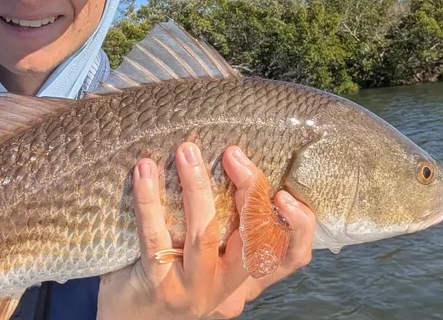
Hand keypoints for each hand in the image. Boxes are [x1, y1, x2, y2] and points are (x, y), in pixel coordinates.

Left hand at [97, 142, 316, 318]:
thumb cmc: (171, 275)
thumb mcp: (211, 258)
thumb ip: (228, 226)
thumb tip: (235, 158)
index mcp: (246, 279)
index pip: (291, 256)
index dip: (298, 226)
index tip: (286, 192)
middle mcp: (228, 289)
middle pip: (255, 240)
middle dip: (251, 191)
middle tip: (233, 153)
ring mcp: (194, 291)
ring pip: (205, 234)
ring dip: (197, 186)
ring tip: (186, 151)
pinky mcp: (159, 287)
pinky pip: (155, 237)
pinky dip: (149, 200)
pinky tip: (144, 171)